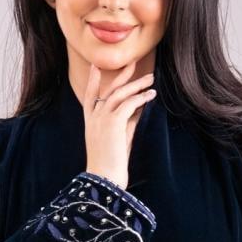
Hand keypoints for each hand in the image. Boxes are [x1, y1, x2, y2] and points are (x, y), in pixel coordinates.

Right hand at [83, 59, 156, 189]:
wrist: (104, 179)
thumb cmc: (111, 165)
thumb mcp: (119, 140)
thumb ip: (126, 124)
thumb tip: (138, 110)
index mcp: (90, 122)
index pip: (90, 96)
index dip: (94, 81)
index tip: (96, 66)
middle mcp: (94, 118)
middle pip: (107, 89)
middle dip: (121, 75)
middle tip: (134, 62)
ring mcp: (102, 119)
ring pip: (120, 94)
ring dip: (137, 84)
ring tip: (151, 79)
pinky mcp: (113, 123)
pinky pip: (128, 104)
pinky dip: (141, 98)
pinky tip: (151, 95)